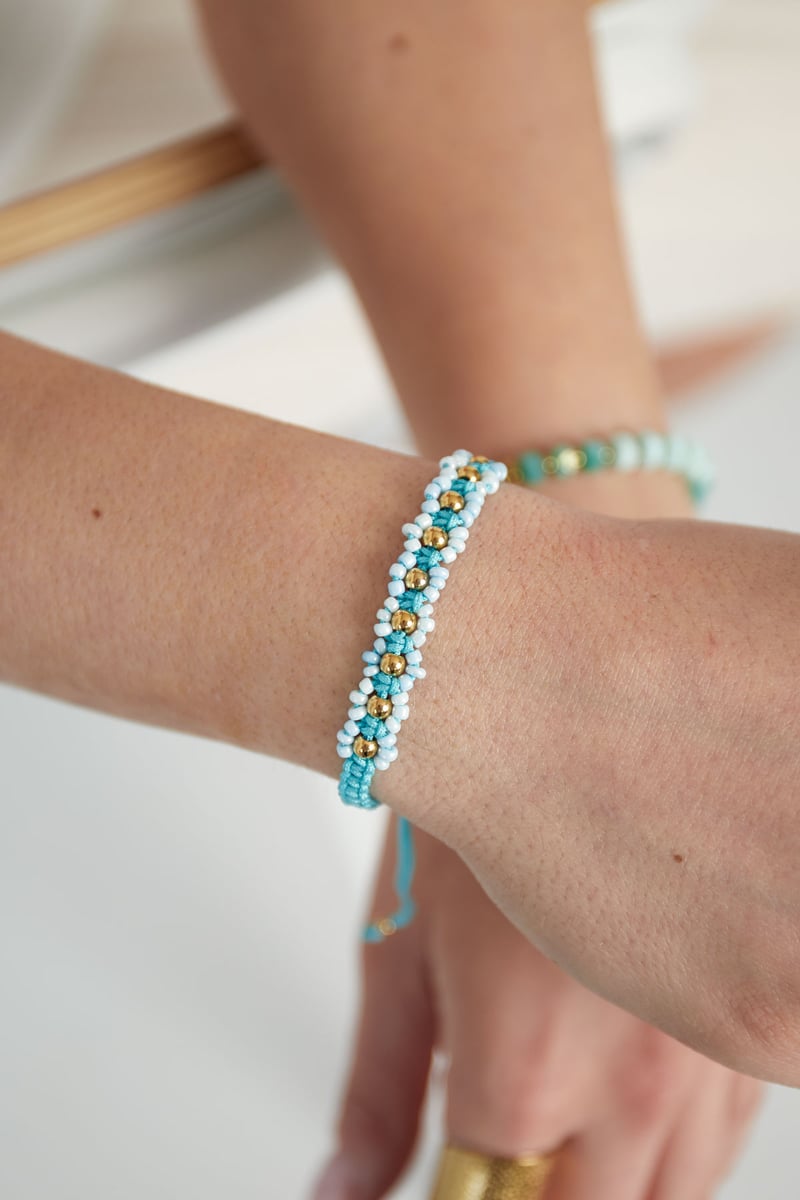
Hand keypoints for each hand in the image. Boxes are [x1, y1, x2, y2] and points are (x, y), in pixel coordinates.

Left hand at [313, 825, 762, 1198]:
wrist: (562, 695)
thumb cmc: (474, 796)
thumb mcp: (402, 948)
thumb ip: (378, 1093)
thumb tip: (346, 1189)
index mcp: (525, 1071)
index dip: (449, 1193)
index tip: (445, 1167)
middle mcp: (633, 1082)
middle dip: (527, 1194)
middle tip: (495, 1129)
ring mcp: (706, 1054)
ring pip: (669, 1198)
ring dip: (602, 1178)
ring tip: (554, 1091)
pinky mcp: (747, 1023)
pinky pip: (721, 1139)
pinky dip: (667, 1137)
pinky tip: (621, 1072)